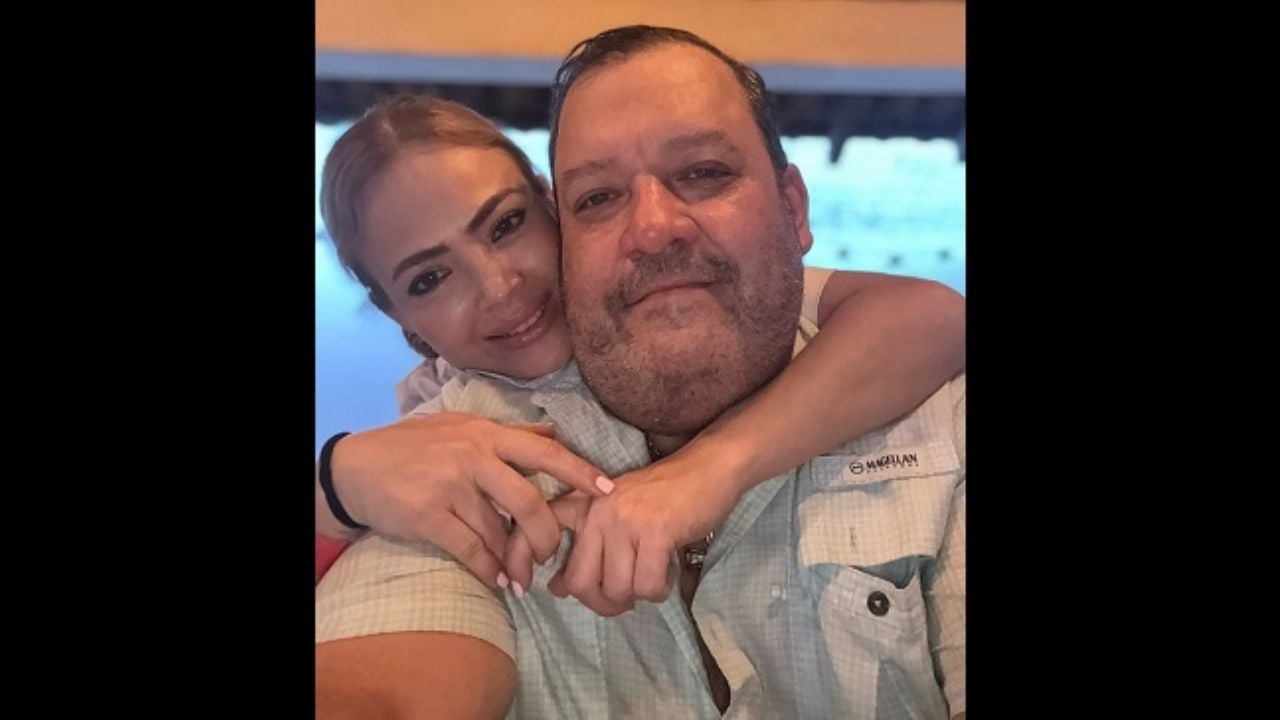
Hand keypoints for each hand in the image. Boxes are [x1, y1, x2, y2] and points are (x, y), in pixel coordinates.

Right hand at [326, 413, 609, 588]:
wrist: (353, 468)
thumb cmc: (411, 447)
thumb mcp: (458, 427)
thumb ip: (505, 434)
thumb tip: (553, 433)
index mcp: (484, 434)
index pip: (543, 451)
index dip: (578, 471)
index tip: (607, 489)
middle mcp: (472, 457)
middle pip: (529, 501)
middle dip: (546, 534)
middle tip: (550, 554)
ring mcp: (450, 486)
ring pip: (500, 531)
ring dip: (515, 560)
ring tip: (521, 576)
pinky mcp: (429, 516)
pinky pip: (472, 550)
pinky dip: (489, 570)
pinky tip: (497, 580)